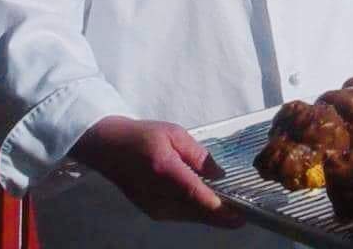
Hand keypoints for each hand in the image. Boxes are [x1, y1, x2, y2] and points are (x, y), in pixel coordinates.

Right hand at [71, 116, 244, 228]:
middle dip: (221, 217)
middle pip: (195, 212)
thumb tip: (218, 174)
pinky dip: (197, 214)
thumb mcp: (174, 134)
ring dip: (210, 217)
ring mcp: (153, 206)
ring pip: (189, 217)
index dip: (219, 207)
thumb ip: (198, 155)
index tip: (240, 213)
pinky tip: (211, 209)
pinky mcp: (152, 211)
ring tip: (233, 213)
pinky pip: (180, 216)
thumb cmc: (142, 136)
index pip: (195, 195)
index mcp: (165, 170)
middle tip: (244, 216)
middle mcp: (158, 194)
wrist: (109, 148)